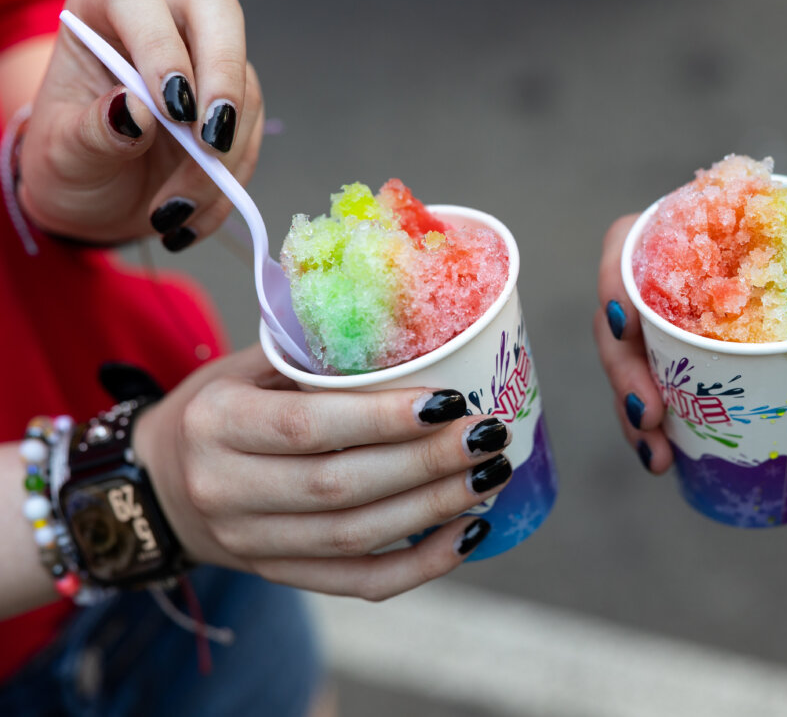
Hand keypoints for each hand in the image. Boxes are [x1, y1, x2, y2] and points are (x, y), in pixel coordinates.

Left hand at [18, 0, 262, 247]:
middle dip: (223, 81)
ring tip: (173, 209)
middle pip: (217, 14)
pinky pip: (250, 138)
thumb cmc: (69, 161)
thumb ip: (94, 130)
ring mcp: (207, 61)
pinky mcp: (235, 105)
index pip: (141, 1)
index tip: (170, 110)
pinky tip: (193, 217)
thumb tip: (137, 110)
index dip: (161, 47)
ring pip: (244, 90)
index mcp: (104, 11)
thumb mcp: (63, 154)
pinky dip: (229, 185)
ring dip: (221, 159)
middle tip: (212, 143)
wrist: (96, 196)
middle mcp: (165, 22)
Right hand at [133, 346, 511, 600]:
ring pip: (356, 537)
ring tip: (491, 474)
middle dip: (426, 463)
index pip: (307, 425)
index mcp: (216, 423)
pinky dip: (422, 565)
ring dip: (435, 509)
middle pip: (340, 486)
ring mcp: (250, 543)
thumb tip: (420, 339)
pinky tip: (470, 533)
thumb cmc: (222, 408)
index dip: (383, 418)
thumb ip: (316, 358)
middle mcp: (225, 489)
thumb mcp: (248, 367)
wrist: (160, 486)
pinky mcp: (279, 575)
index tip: (452, 401)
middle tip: (489, 436)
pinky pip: (358, 581)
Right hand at [594, 192, 786, 473]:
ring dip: (632, 407)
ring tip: (656, 455)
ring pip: (631, 357)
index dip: (613, 279)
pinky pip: (658, 383)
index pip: (629, 241)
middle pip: (620, 315)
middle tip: (649, 417)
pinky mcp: (693, 354)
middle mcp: (676, 269)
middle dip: (624, 370)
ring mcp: (679, 315)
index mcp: (701, 224)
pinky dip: (655, 422)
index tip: (623, 324)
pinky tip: (665, 456)